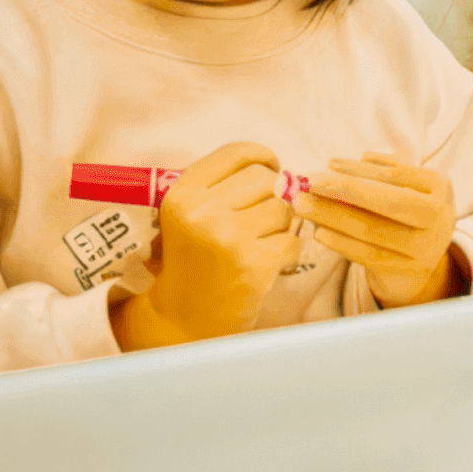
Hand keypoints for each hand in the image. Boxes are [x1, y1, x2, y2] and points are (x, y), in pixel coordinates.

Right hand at [115, 143, 301, 349]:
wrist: (181, 319)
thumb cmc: (191, 261)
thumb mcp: (190, 215)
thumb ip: (224, 186)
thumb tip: (280, 171)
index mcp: (183, 193)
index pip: (238, 152)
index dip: (263, 158)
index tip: (270, 170)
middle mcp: (203, 211)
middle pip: (265, 178)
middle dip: (272, 195)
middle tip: (262, 217)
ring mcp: (229, 237)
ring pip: (283, 209)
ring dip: (280, 226)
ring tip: (260, 243)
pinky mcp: (253, 264)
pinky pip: (291, 241)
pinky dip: (286, 252)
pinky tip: (267, 263)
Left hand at [298, 152, 463, 307]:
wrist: (425, 254)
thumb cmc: (408, 208)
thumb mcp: (405, 184)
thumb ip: (379, 170)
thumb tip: (337, 165)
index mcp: (440, 187)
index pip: (396, 175)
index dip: (360, 170)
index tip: (328, 165)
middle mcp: (439, 217)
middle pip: (386, 203)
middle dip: (342, 191)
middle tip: (307, 184)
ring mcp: (425, 247)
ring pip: (371, 230)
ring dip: (332, 216)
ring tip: (304, 206)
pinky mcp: (406, 270)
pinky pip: (367, 255)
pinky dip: (340, 242)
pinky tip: (319, 232)